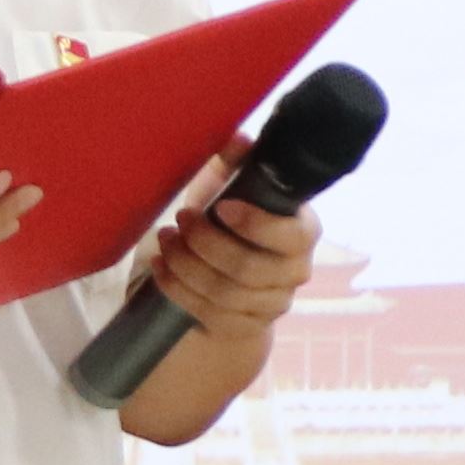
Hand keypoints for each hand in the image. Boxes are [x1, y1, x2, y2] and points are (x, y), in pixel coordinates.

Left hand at [139, 146, 318, 347]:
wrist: (230, 279)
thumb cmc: (232, 225)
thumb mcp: (231, 190)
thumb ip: (236, 164)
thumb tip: (239, 137)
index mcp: (302, 233)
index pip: (293, 236)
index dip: (257, 224)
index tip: (221, 207)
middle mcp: (295, 272)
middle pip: (249, 268)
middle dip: (206, 243)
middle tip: (180, 220)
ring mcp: (272, 304)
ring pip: (224, 292)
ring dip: (186, 264)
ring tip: (164, 240)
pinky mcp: (246, 327)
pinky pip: (209, 313)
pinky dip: (178, 288)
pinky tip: (161, 268)